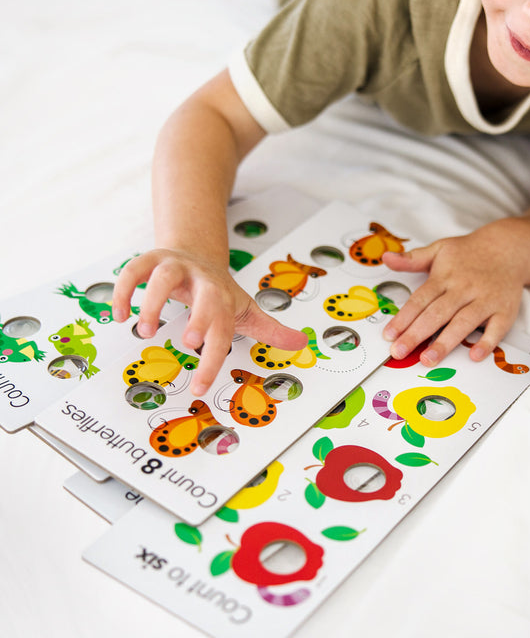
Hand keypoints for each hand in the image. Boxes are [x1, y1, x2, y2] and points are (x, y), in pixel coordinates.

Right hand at [112, 249, 306, 394]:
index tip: (200, 386)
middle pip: (204, 294)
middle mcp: (201, 279)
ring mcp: (175, 266)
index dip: (213, 357)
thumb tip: (302, 344)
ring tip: (146, 330)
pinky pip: (134, 270)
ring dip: (153, 302)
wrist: (197, 251)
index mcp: (223, 296)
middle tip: (189, 342)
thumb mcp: (246, 310)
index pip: (223, 328)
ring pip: (163, 275)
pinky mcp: (151, 259)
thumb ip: (270, 329)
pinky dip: (123, 290)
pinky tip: (119, 316)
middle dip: (199, 315)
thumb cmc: (218, 291)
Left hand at [381, 221, 528, 366]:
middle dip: (416, 334)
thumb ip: (411, 259)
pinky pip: (496, 329)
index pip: (420, 300)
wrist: (509, 248)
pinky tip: (474, 355)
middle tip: (399, 352)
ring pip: (463, 323)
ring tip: (428, 359)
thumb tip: (386, 258)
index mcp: (445, 277)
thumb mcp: (439, 249)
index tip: (389, 335)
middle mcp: (464, 289)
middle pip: (437, 314)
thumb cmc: (469, 254)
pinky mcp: (505, 310)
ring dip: (445, 342)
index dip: (403, 318)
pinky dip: (487, 342)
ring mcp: (485, 300)